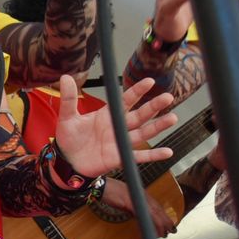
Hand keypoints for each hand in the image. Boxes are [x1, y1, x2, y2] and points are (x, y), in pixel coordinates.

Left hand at [54, 75, 178, 179]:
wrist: (67, 161)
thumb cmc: (69, 138)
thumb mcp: (67, 117)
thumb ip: (69, 99)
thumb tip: (65, 77)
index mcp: (107, 115)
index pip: (125, 101)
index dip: (137, 91)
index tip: (150, 81)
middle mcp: (118, 127)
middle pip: (139, 115)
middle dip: (153, 106)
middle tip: (168, 97)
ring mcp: (120, 142)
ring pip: (143, 133)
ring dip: (158, 126)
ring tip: (173, 118)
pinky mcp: (120, 158)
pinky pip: (139, 156)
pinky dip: (153, 155)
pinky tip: (168, 152)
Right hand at [99, 177, 178, 235]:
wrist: (101, 185)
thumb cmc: (110, 190)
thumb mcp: (124, 199)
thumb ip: (132, 207)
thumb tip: (137, 215)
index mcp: (141, 194)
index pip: (156, 206)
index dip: (163, 216)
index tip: (168, 224)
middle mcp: (142, 195)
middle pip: (158, 210)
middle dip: (166, 221)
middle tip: (171, 231)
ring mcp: (137, 198)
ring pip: (153, 213)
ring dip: (160, 224)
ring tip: (164, 233)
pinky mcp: (131, 203)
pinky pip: (143, 215)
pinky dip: (149, 223)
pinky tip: (151, 230)